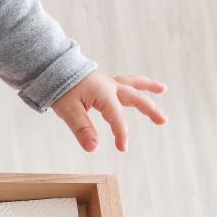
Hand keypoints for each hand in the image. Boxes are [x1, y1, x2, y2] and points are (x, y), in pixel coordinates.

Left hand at [52, 72, 166, 152]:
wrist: (53, 68)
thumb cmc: (60, 89)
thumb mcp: (68, 112)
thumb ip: (82, 130)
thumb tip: (93, 148)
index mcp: (103, 94)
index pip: (117, 117)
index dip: (121, 133)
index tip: (123, 148)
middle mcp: (110, 86)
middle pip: (135, 97)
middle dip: (150, 109)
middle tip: (163, 120)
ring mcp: (108, 83)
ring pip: (133, 85)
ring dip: (148, 88)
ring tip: (163, 89)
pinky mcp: (104, 82)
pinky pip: (125, 82)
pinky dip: (136, 84)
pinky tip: (142, 88)